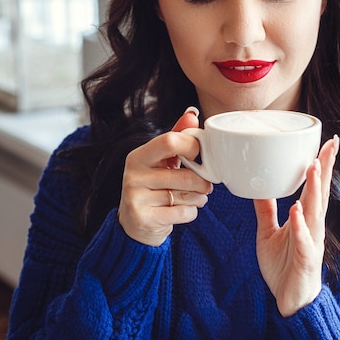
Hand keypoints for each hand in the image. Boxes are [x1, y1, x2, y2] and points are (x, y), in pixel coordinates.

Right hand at [118, 108, 212, 245]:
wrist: (135, 224)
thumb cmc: (154, 187)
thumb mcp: (161, 161)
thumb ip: (176, 137)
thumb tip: (191, 114)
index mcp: (138, 156)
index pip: (170, 141)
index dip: (193, 147)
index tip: (200, 156)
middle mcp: (133, 175)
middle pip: (184, 174)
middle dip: (202, 181)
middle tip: (206, 184)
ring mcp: (135, 198)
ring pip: (186, 195)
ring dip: (199, 197)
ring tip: (196, 197)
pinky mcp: (143, 218)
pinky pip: (183, 212)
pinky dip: (191, 212)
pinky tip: (184, 210)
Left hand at [254, 136, 338, 316]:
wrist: (291, 301)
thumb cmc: (284, 267)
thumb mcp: (269, 233)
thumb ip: (267, 210)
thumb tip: (259, 186)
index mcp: (305, 218)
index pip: (314, 186)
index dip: (320, 164)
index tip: (326, 142)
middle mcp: (312, 226)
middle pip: (321, 192)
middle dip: (325, 167)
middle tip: (330, 143)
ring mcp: (311, 241)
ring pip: (314, 211)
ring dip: (314, 189)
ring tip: (312, 166)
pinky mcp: (305, 259)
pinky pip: (303, 240)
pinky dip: (300, 224)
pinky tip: (297, 210)